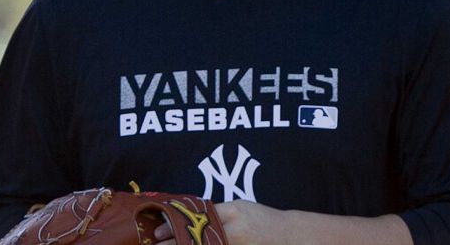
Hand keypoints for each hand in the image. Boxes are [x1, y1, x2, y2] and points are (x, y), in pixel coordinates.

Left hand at [154, 199, 289, 244]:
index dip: (176, 225)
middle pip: (198, 238)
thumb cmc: (263, 220)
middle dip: (174, 244)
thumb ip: (217, 214)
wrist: (290, 236)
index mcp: (234, 211)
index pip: (198, 217)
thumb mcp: (241, 209)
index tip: (159, 232)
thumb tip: (187, 219)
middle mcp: (236, 230)